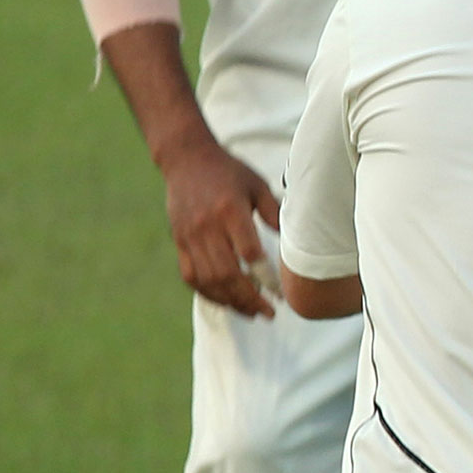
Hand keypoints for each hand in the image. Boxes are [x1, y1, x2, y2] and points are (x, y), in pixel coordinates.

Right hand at [159, 137, 279, 317]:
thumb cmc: (229, 172)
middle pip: (227, 273)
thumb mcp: (257, 185)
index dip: (265, 277)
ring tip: (251, 313)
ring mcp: (190, 237)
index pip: (249, 253)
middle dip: (249, 298)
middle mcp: (207, 227)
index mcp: (230, 211)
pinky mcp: (179, 242)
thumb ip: (273, 212)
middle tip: (269, 313)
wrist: (187, 159)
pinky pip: (191, 276)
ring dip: (230, 301)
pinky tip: (226, 301)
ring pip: (208, 279)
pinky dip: (208, 293)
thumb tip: (292, 239)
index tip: (280, 294)